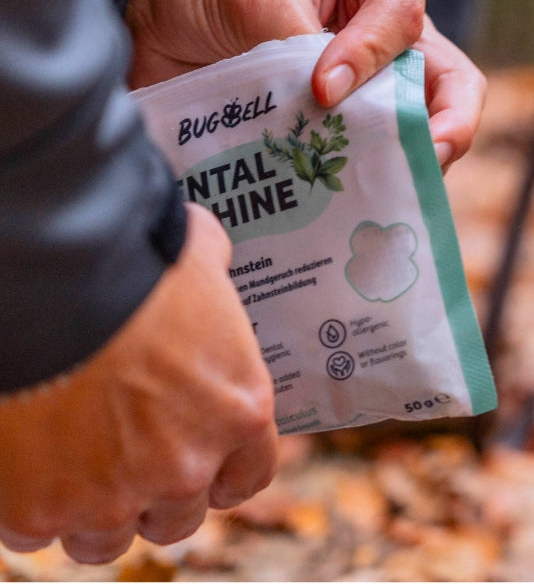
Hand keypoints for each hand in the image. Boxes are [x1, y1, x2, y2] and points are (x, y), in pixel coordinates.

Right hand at [0, 205, 276, 564]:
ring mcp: (111, 498)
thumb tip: (209, 259)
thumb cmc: (134, 262)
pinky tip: (23, 469)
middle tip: (125, 462)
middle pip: (177, 517)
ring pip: (105, 538)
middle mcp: (185, 468)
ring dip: (92, 512)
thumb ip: (214, 279)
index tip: (200, 463)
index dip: (220, 473)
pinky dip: (29, 508)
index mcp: (238, 412)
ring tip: (71, 473)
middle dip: (154, 493)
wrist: (49, 285)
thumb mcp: (199, 260)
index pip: (247, 476)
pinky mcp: (38, 511)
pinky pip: (36, 533)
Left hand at [124, 0, 485, 169]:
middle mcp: (395, 28)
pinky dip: (359, 184)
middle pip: (451, 85)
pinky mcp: (345, 123)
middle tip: (422, 161)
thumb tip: (331, 110)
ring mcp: (375, 81)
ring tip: (375, 196)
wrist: (151, 5)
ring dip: (399, 164)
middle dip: (444, 130)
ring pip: (421, 130)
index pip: (406, 19)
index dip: (372, 58)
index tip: (322, 88)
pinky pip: (369, 157)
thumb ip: (300, 47)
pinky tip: (340, 210)